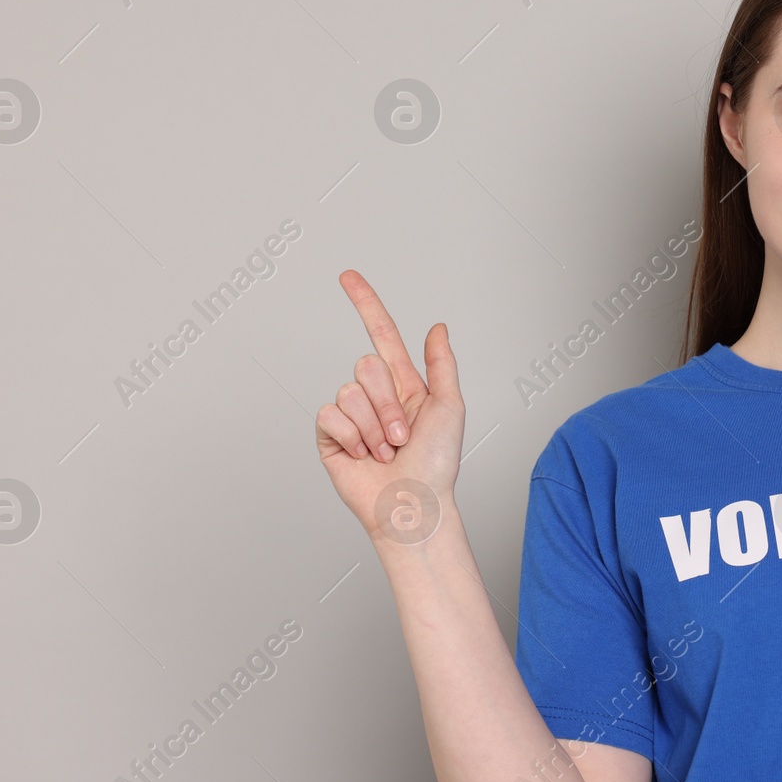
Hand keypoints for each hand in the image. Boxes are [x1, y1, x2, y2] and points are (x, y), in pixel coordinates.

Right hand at [316, 270, 464, 543]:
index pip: (380, 334)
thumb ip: (441, 364)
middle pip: (366, 365)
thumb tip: (437, 327)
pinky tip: (364, 456)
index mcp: (404, 384)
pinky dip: (352, 436)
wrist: (413, 505)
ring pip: (349, 391)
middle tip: (403, 436)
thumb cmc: (438, 463)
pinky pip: (330, 414)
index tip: (347, 276)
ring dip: (375, 426)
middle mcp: (374, 396)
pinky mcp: (331, 436)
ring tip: (388, 451)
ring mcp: (351, 416)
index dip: (365, 303)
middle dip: (389, 403)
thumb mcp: (451, 407)